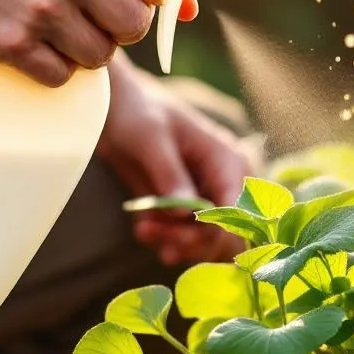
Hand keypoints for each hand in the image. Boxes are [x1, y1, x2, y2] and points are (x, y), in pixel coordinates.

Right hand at [0, 0, 189, 85]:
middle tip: (83, 13)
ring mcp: (39, 6)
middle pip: (133, 25)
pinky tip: (24, 39)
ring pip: (99, 57)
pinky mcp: (11, 42)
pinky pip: (61, 77)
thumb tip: (188, 8)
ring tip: (47, 22)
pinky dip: (49, 67)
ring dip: (80, 49)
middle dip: (115, 28)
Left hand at [99, 56, 251, 265]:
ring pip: (204, 240)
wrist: (114, 110)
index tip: (183, 236)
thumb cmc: (138, 112)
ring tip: (143, 230)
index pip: (238, 206)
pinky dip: (165, 239)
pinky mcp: (182, 211)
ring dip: (175, 242)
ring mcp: (203, 199)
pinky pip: (183, 238)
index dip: (218, 227)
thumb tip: (184, 213)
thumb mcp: (151, 137)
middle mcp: (222, 183)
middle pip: (223, 230)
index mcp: (227, 160)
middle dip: (190, 239)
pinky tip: (143, 230)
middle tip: (151, 231)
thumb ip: (169, 173)